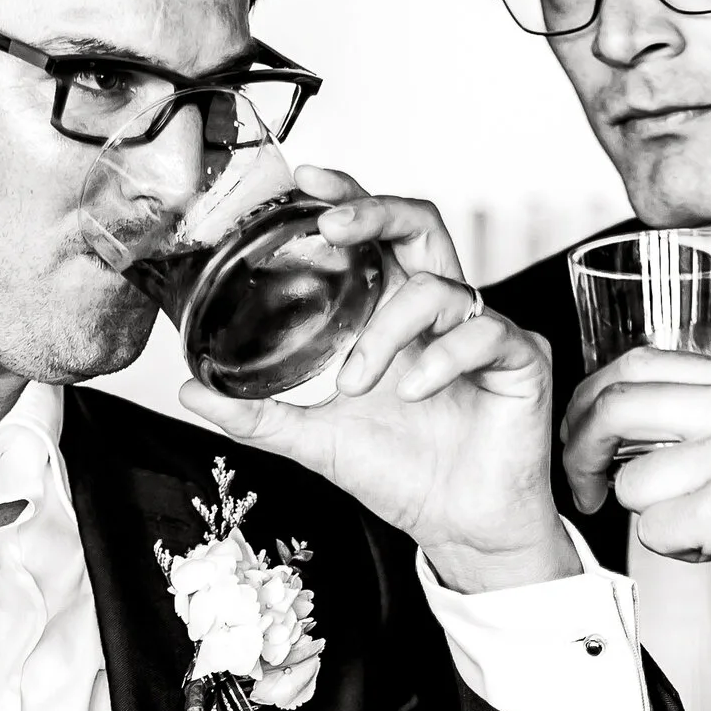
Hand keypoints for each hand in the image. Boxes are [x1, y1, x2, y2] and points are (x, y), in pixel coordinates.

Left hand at [176, 167, 572, 590]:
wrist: (458, 528)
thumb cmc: (402, 474)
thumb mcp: (315, 439)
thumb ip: (256, 412)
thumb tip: (190, 389)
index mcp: (393, 312)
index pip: (374, 235)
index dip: (347, 197)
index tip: (307, 182)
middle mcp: (438, 310)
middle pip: (418, 222)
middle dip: (373, 212)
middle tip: (332, 229)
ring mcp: (482, 329)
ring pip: (439, 286)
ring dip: (387, 330)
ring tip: (357, 383)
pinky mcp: (520, 358)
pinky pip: (483, 333)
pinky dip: (440, 359)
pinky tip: (413, 392)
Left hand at [562, 349, 710, 662]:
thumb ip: (706, 413)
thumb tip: (624, 416)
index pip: (638, 363)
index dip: (592, 402)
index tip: (582, 435)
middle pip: (616, 407)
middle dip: (582, 452)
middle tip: (586, 484)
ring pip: (631, 481)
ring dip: (650, 516)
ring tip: (700, 527)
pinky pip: (652, 530)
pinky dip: (674, 550)